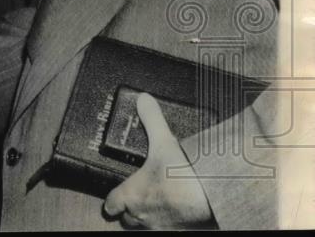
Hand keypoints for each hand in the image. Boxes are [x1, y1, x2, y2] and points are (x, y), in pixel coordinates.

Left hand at [104, 92, 213, 228]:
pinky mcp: (178, 233)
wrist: (212, 200)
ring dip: (148, 218)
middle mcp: (141, 215)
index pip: (111, 203)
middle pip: (127, 218)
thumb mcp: (164, 141)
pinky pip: (168, 231)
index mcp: (131, 195)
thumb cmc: (182, 175)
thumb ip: (152, 119)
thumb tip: (144, 100)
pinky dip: (170, 224)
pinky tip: (178, 214)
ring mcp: (159, 227)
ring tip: (157, 205)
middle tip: (136, 199)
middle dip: (130, 210)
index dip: (112, 200)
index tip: (112, 199)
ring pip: (145, 227)